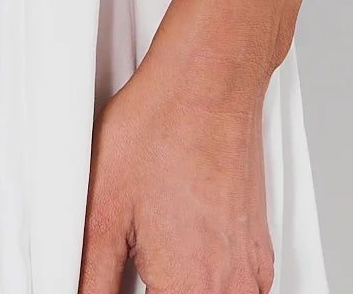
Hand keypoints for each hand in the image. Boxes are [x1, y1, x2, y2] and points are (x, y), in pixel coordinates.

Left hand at [77, 48, 274, 293]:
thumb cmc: (163, 126)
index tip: (119, 281)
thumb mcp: (103, 210)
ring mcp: (251, 269)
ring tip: (155, 255)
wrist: (210, 80)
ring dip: (181, 287)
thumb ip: (93, 276)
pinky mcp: (260, 248)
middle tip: (133, 263)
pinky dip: (209, 281)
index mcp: (187, 286)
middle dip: (152, 288)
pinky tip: (182, 249)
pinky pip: (238, 290)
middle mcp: (229, 287)